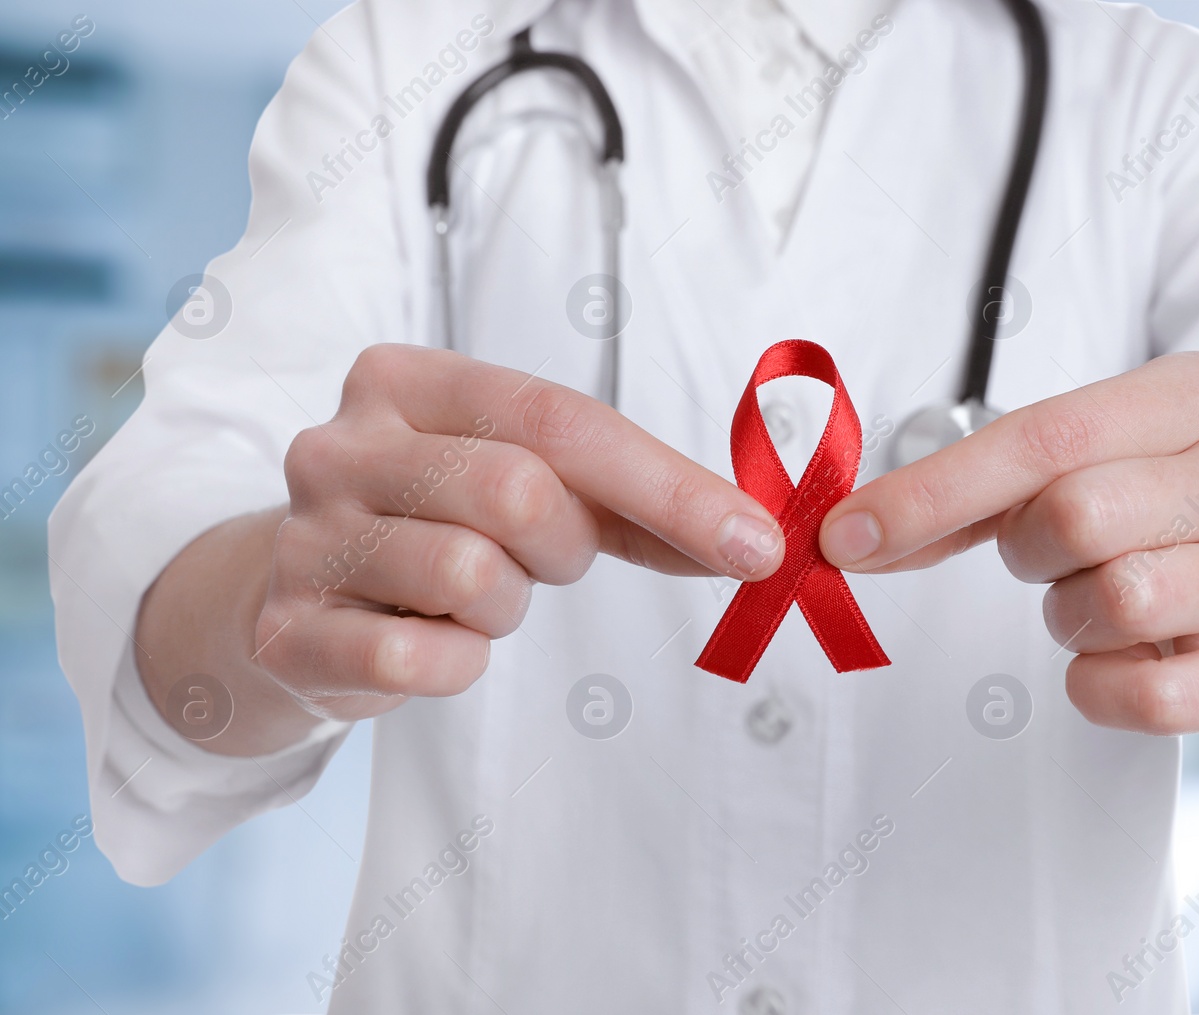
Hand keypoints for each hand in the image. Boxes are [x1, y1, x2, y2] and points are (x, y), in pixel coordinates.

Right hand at [256, 344, 784, 721]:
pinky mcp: (285, 630)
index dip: (670, 487)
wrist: (296, 600)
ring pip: (473, 578)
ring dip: (504, 607)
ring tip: (468, 596)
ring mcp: (303, 536)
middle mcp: (340, 443)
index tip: (757, 545)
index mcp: (406, 381)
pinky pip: (421, 661)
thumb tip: (753, 539)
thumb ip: (634, 501)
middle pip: (519, 492)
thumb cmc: (438, 525)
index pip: (561, 420)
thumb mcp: (531, 482)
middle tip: (538, 560)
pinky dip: (456, 663)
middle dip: (564, 546)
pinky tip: (430, 642)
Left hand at [819, 352, 1198, 735]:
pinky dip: (1101, 689)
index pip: (1049, 436)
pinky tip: (1115, 659)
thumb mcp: (1077, 465)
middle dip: (1029, 549)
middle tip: (1047, 556)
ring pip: (1122, 602)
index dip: (934, 492)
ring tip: (1094, 600)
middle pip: (1081, 515)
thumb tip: (851, 534)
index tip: (848, 534)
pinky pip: (1151, 699)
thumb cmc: (1151, 510)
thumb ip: (967, 489)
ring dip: (1070, 617)